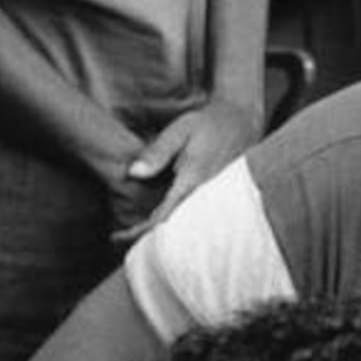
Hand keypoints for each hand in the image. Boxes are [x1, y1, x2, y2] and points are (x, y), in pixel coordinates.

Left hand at [118, 94, 261, 237]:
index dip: (139, 231)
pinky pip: (195, 219)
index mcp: (192, 183)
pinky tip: (162, 221)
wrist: (242, 121)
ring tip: (135, 236)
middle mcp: (205, 197)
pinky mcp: (218, 200)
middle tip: (120, 240)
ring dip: (161, 234)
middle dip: (147, 239)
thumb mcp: (179, 131)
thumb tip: (133, 173)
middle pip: (173, 230)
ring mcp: (214, 201)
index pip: (162, 217)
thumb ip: (157, 153)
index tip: (117, 237)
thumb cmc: (207, 123)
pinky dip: (176, 224)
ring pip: (185, 227)